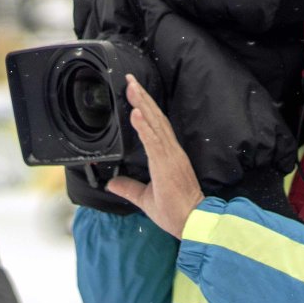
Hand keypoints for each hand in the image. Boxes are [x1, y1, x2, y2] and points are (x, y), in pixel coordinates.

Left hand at [106, 74, 204, 238]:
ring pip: (154, 124)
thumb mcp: (145, 198)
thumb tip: (111, 183)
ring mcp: (169, 156)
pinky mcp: (166, 164)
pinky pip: (153, 141)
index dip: (145, 108)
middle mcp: (170, 152)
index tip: (134, 93)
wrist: (192, 223)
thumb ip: (129, 188)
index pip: (155, 126)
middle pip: (155, 118)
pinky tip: (134, 113)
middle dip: (142, 98)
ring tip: (131, 88)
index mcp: (167, 157)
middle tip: (130, 79)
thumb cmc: (174, 211)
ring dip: (142, 104)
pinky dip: (143, 126)